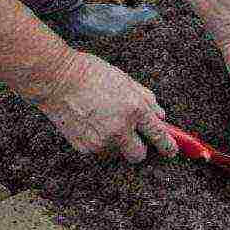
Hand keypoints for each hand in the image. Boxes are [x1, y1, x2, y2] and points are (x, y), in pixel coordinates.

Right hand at [36, 51, 177, 162]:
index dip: (168, 146)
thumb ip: (147, 100)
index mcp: (135, 109)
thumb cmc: (92, 73)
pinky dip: (100, 141)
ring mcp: (101, 140)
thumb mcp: (127, 80)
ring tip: (104, 119)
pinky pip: (99, 150)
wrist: (57, 79)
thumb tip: (160, 116)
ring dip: (117, 142)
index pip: (159, 135)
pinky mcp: (84, 147)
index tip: (172, 151)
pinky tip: (91, 122)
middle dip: (140, 148)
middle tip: (134, 135)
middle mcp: (120, 128)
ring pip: (117, 152)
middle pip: (139, 155)